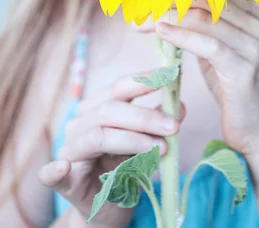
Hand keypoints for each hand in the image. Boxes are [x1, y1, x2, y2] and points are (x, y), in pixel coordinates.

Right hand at [38, 71, 184, 227]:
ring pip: (98, 136)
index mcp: (97, 108)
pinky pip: (52, 174)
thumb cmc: (125, 167)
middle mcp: (80, 124)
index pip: (118, 88)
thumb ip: (158, 123)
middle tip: (174, 127)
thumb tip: (180, 105)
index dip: (143, 80)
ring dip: (133, 140)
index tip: (170, 77)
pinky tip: (62, 167)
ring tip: (162, 149)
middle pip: (110, 110)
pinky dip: (54, 170)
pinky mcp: (64, 182)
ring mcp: (70, 151)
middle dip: (146, 116)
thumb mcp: (145, 141)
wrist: (107, 206)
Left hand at [154, 0, 258, 160]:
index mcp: (250, 13)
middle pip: (204, 1)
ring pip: (204, 19)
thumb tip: (166, 9)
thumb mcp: (215, 50)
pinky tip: (161, 32)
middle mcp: (255, 23)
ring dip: (169, 18)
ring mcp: (252, 45)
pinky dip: (182, 36)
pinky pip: (209, 45)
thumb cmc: (232, 86)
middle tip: (140, 9)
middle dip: (169, 2)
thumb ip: (201, 28)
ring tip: (143, 21)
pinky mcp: (244, 68)